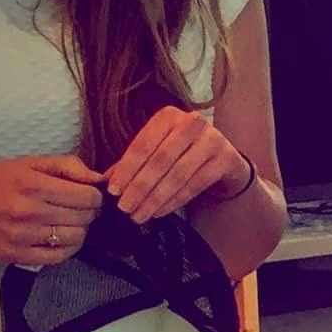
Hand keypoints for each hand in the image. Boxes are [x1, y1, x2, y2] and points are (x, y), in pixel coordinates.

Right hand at [0, 154, 106, 266]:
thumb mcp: (24, 163)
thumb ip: (65, 166)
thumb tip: (98, 178)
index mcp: (33, 184)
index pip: (88, 197)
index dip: (95, 196)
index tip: (88, 195)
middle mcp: (29, 211)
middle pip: (84, 218)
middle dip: (89, 213)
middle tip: (79, 209)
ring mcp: (23, 236)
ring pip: (75, 238)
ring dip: (80, 230)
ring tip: (69, 223)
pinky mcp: (16, 255)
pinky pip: (58, 257)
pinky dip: (67, 249)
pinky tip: (61, 239)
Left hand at [103, 103, 251, 222]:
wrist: (223, 155)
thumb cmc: (181, 151)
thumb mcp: (156, 149)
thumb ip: (132, 162)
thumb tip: (104, 181)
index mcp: (168, 116)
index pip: (142, 145)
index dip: (126, 169)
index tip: (113, 191)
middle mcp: (192, 123)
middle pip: (160, 160)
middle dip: (139, 187)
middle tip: (125, 207)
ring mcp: (212, 140)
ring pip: (178, 174)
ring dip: (156, 198)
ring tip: (140, 215)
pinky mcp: (226, 158)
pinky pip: (196, 184)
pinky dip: (175, 201)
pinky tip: (160, 211)